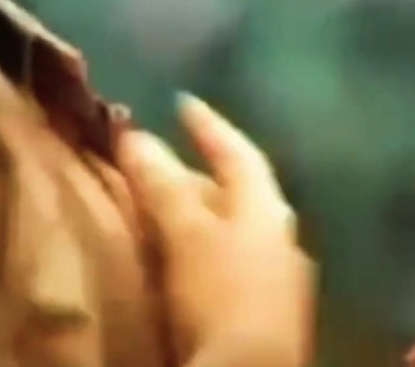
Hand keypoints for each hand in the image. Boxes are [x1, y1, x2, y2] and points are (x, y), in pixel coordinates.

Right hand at [118, 94, 315, 366]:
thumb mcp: (186, 233)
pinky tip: (179, 264)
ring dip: (200, 217)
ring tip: (159, 213)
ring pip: (234, 231)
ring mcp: (278, 275)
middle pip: (237, 193)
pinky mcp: (264, 312)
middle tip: (155, 165)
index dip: (209, 126)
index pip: (238, 152)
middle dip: (198, 176)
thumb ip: (162, 184)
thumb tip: (134, 134)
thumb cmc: (222, 293)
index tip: (183, 102)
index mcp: (267, 207)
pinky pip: (230, 266)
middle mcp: (281, 234)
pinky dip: (204, 252)